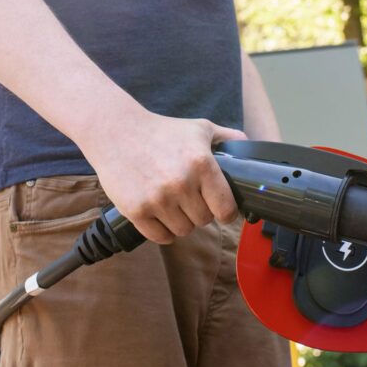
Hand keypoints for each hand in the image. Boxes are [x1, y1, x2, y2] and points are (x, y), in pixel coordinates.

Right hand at [85, 109, 246, 243]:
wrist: (117, 133)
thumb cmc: (161, 131)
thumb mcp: (200, 128)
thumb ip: (229, 139)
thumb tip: (250, 148)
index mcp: (201, 164)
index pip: (226, 208)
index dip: (225, 211)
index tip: (220, 208)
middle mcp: (181, 183)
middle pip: (204, 221)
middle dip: (200, 211)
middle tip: (188, 197)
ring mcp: (158, 199)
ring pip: (183, 231)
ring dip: (181, 221)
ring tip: (172, 202)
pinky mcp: (136, 210)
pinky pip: (161, 237)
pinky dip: (163, 230)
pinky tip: (159, 213)